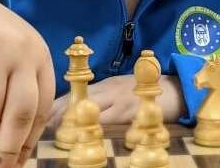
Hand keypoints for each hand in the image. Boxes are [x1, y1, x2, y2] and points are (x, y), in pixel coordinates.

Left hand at [47, 74, 185, 127]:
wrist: (177, 87)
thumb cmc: (146, 94)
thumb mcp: (120, 91)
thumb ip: (102, 99)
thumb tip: (76, 112)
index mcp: (105, 86)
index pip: (76, 94)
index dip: (57, 105)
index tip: (41, 115)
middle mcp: (110, 90)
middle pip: (79, 100)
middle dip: (60, 113)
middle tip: (43, 125)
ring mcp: (121, 99)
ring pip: (93, 109)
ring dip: (75, 120)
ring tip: (59, 131)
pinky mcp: (134, 109)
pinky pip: (114, 118)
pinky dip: (100, 125)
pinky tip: (88, 132)